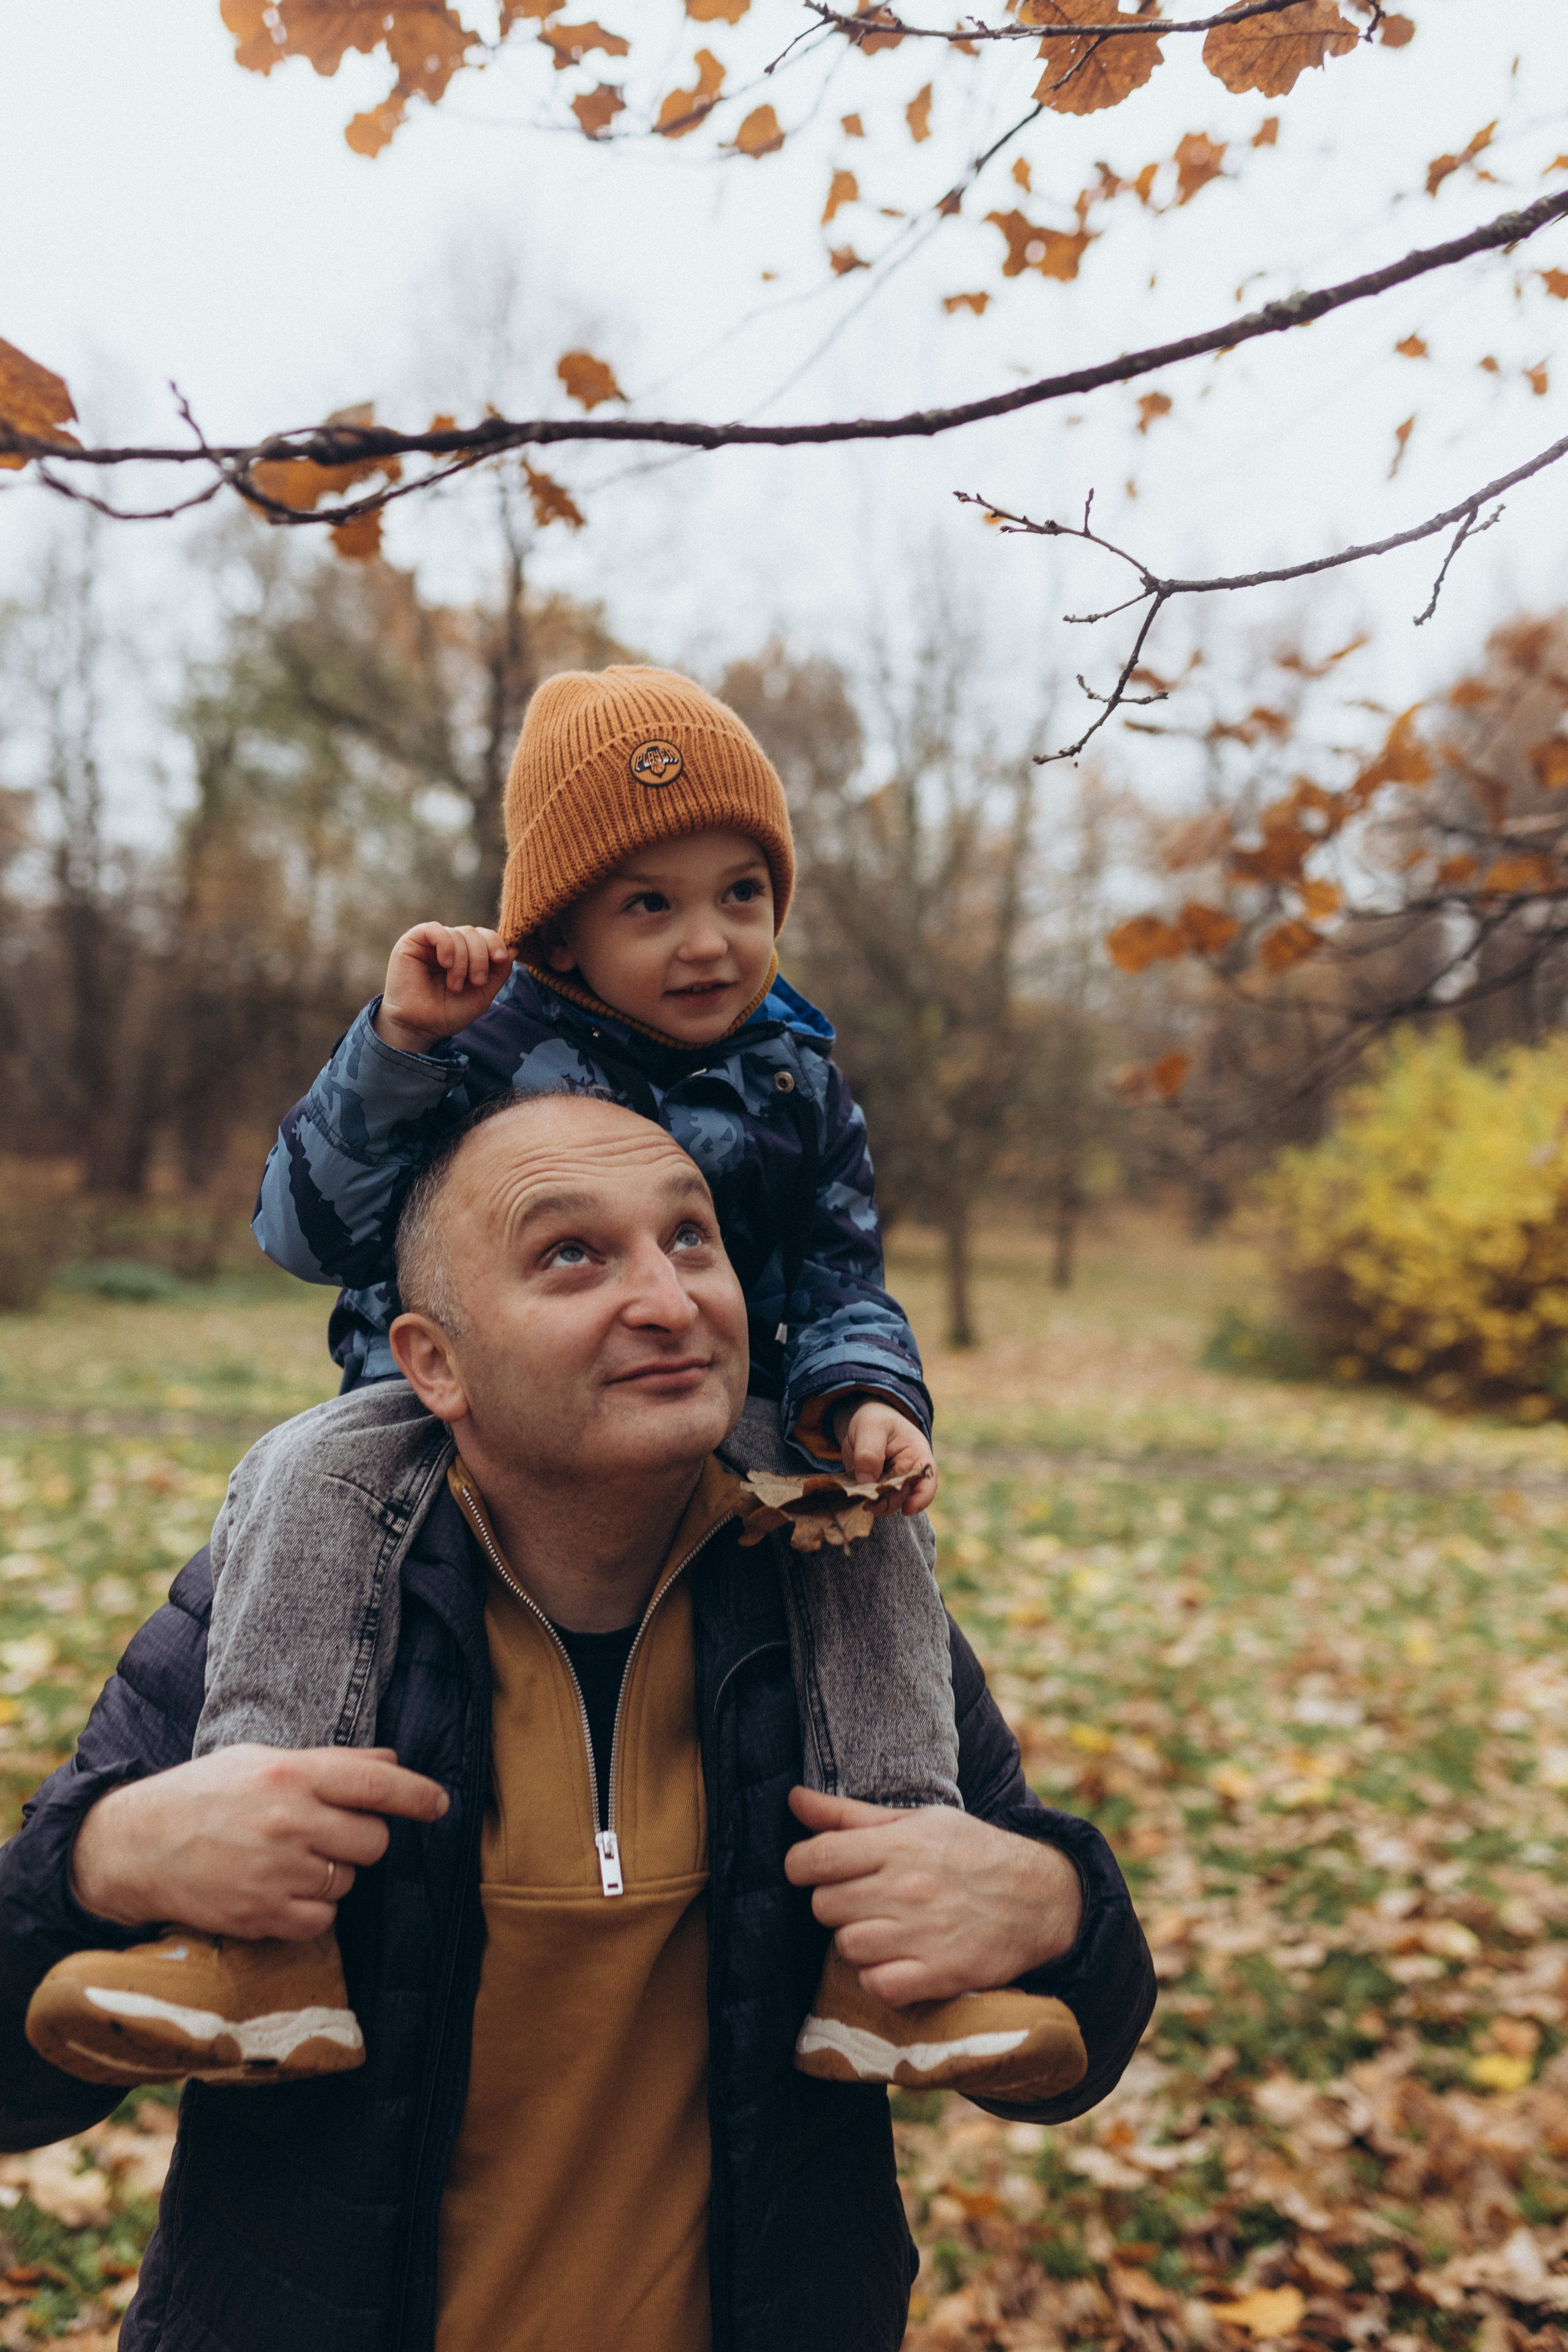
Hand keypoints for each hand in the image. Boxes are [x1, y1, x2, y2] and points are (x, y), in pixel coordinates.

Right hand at [69, 1746, 449, 1941]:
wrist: (137, 1847)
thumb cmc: (205, 1795)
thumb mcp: (262, 1760)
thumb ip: (332, 1763)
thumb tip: (393, 1763)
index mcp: (291, 1774)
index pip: (376, 1784)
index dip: (417, 1795)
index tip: (440, 1804)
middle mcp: (289, 1822)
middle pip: (373, 1841)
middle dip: (362, 1840)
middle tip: (330, 1834)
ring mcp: (277, 1873)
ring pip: (349, 1881)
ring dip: (334, 1874)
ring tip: (292, 1860)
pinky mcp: (263, 1916)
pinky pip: (324, 1920)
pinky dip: (314, 1910)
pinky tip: (283, 1891)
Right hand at [374, 923, 515, 1051]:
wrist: (419, 1027)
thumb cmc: (448, 1013)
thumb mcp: (482, 994)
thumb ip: (499, 972)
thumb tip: (514, 947)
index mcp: (465, 955)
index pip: (485, 936)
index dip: (496, 943)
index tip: (501, 958)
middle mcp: (449, 945)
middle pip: (474, 933)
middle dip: (480, 957)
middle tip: (477, 981)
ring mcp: (430, 943)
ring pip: (458, 933)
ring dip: (463, 961)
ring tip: (455, 985)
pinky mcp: (412, 942)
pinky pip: (434, 930)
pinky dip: (446, 945)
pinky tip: (446, 964)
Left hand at [784, 1787, 1082, 2006]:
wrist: (1041, 1897)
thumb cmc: (971, 1853)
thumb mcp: (917, 1820)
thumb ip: (849, 1815)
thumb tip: (793, 1799)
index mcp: (899, 1844)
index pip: (816, 1857)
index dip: (801, 1865)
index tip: (811, 1870)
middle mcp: (907, 1888)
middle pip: (824, 1906)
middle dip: (834, 1904)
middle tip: (861, 1900)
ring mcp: (924, 1934)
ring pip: (847, 1947)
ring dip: (857, 1941)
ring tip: (883, 1930)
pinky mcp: (941, 1974)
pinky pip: (878, 1986)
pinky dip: (879, 1980)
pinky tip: (897, 1962)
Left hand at [831, 1396, 936, 1515]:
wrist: (864, 1424)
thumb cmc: (875, 1420)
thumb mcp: (870, 1427)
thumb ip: (869, 1452)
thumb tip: (867, 1482)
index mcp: (918, 1455)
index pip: (927, 1481)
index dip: (921, 1498)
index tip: (907, 1510)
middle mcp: (909, 1474)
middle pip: (903, 1497)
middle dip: (885, 1502)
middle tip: (863, 1499)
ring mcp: (893, 1485)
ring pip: (887, 1504)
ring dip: (871, 1504)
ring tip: (855, 1494)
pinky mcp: (878, 1491)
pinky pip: (872, 1503)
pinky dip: (862, 1502)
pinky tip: (852, 1496)